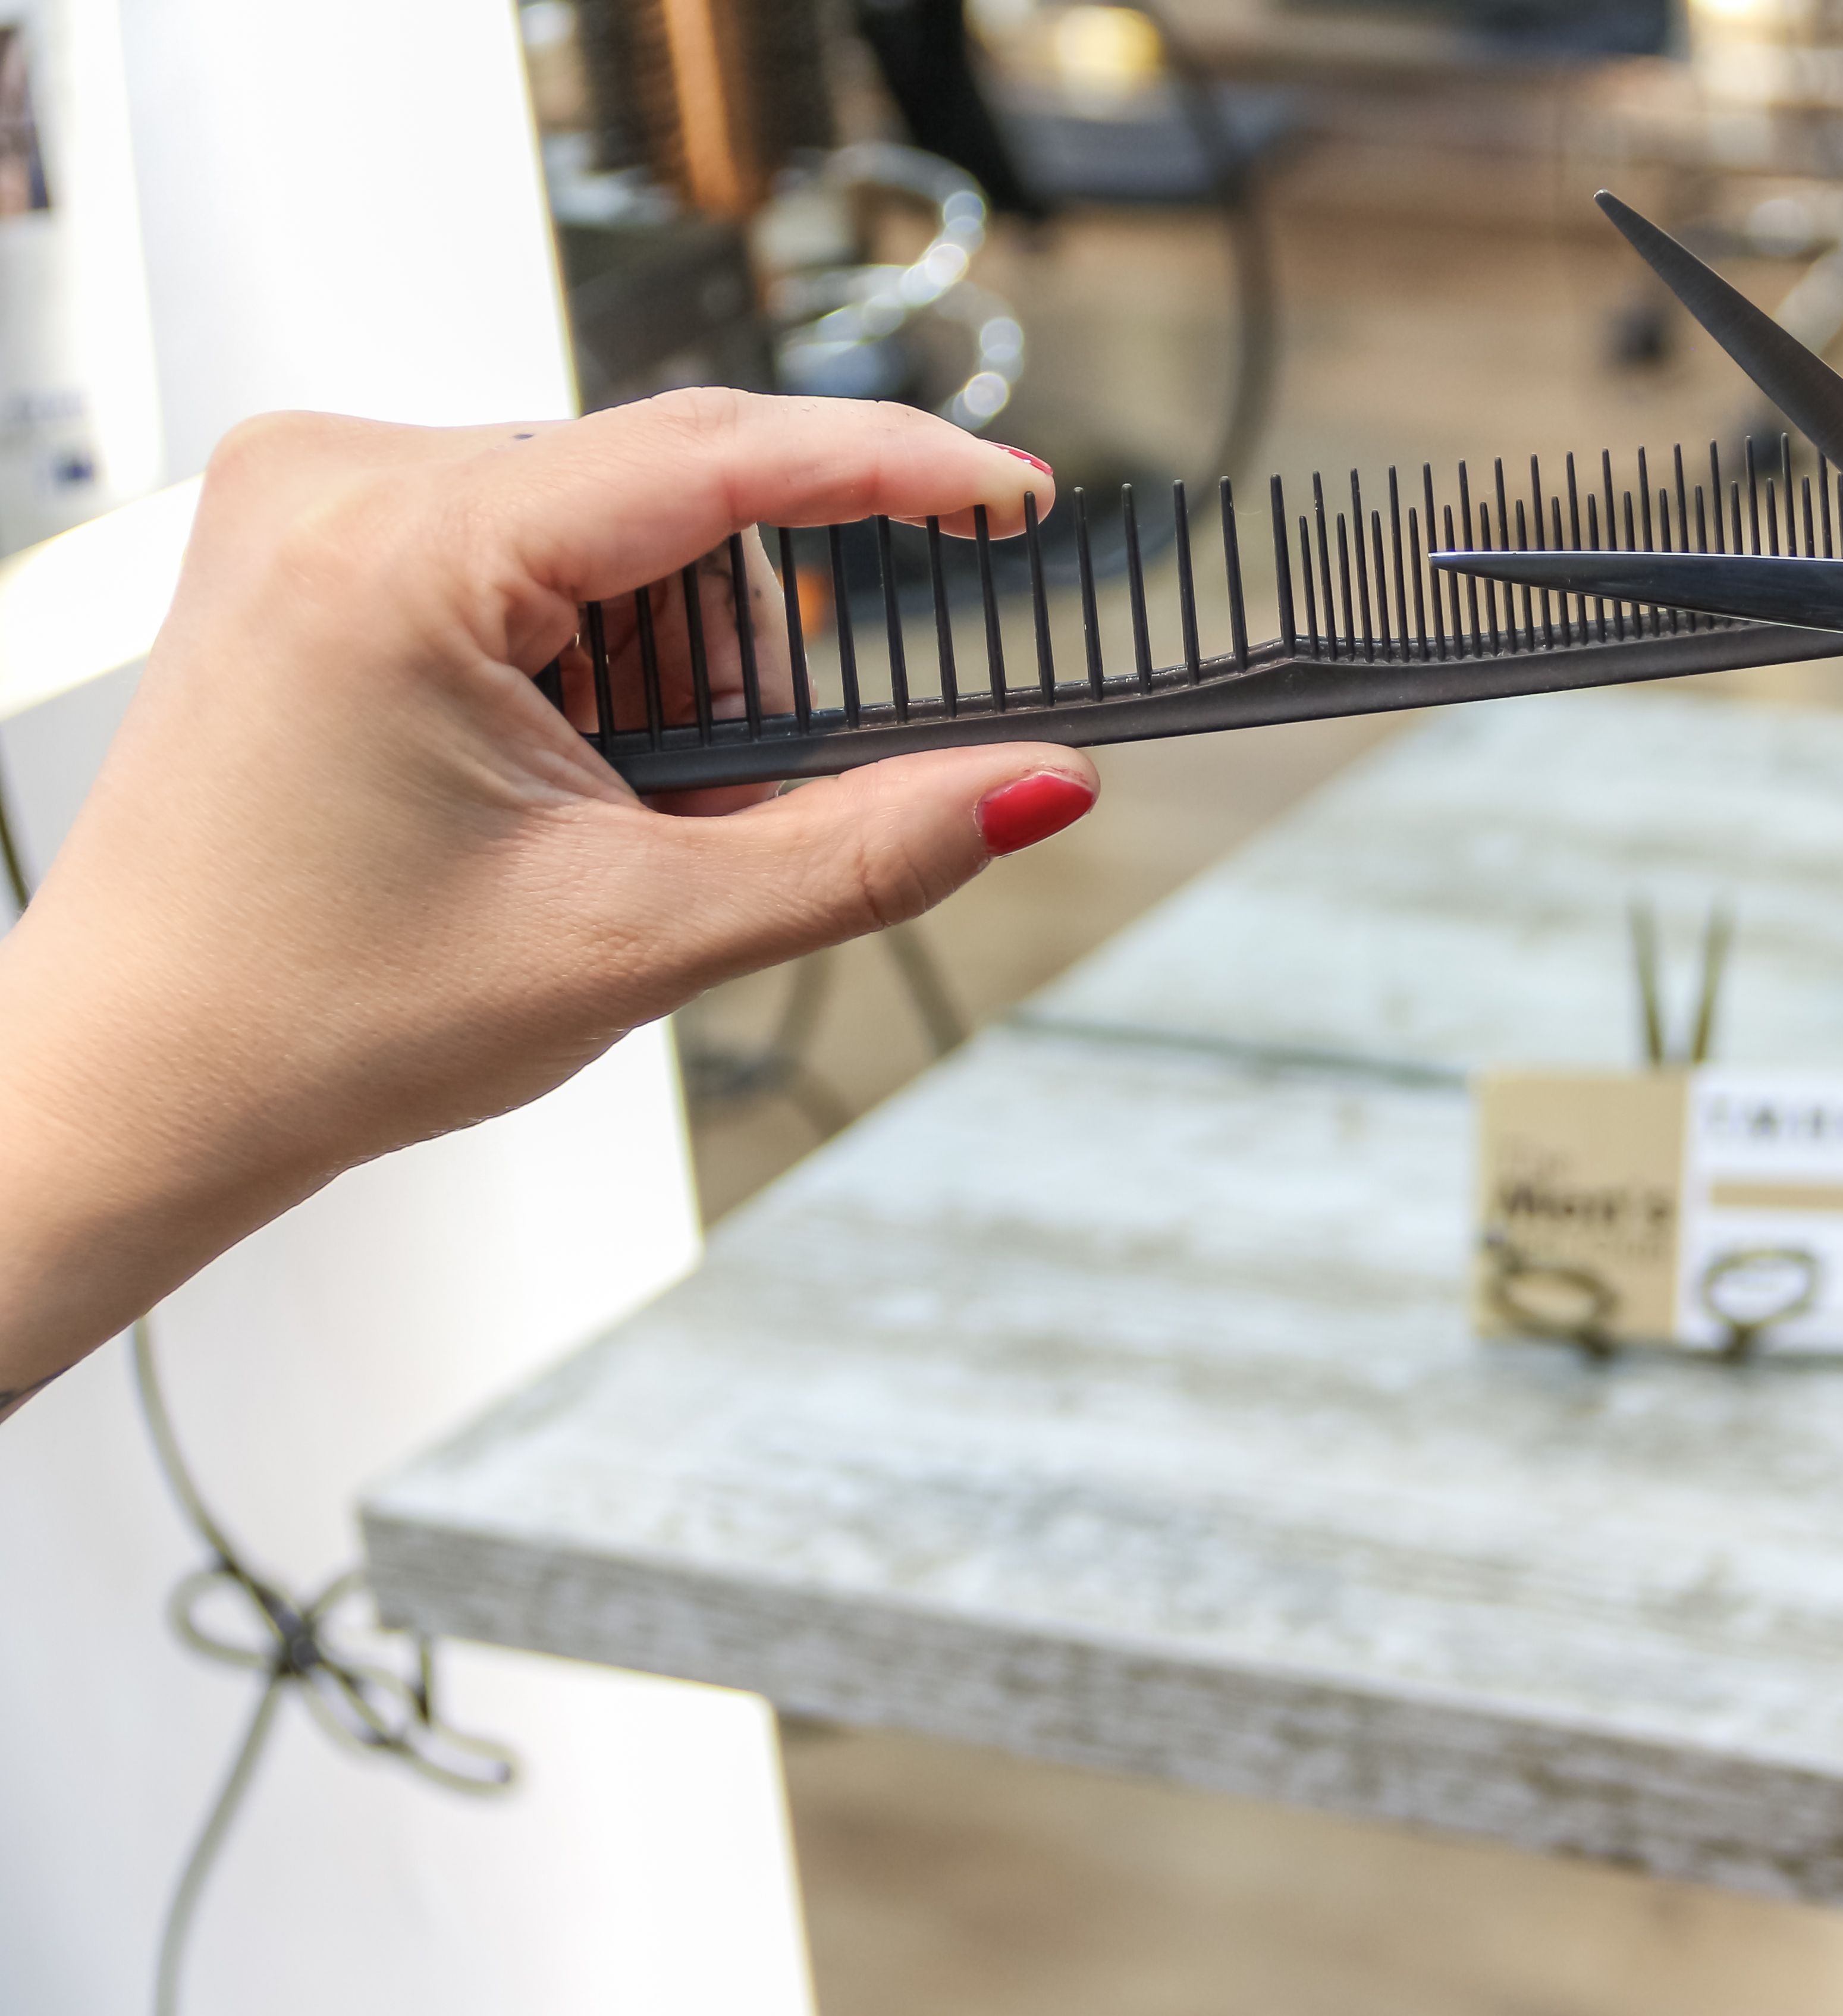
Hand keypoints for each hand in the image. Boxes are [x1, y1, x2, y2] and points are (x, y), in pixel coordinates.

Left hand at [0, 391, 1093, 1393]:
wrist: (143, 1077)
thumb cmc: (328, 1014)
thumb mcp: (640, 933)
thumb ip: (868, 848)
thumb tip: (1041, 784)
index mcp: (397, 556)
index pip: (711, 454)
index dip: (892, 470)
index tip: (1018, 494)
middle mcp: (336, 477)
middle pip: (667, 506)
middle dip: (733, 660)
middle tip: (700, 809)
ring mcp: (311, 492)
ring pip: (609, 527)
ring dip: (660, 665)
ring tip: (595, 809)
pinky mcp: (311, 529)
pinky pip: (531, 539)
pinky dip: (588, 652)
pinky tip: (542, 766)